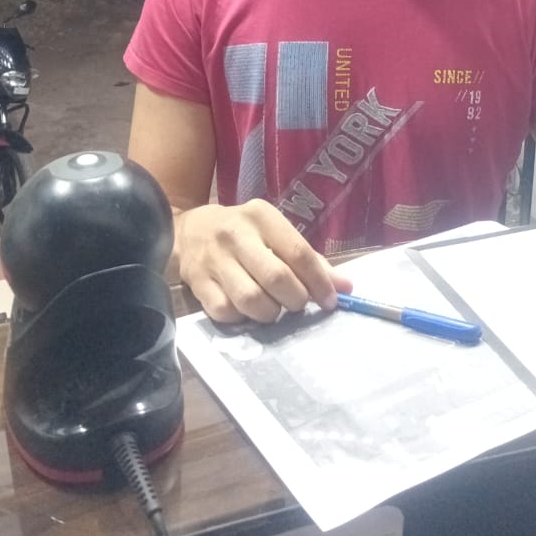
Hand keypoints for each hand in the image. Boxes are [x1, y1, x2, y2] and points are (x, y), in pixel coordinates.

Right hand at [174, 199, 353, 322]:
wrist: (189, 232)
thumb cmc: (245, 234)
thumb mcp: (275, 234)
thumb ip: (310, 260)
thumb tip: (345, 288)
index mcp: (261, 216)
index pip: (298, 252)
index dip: (319, 281)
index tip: (330, 301)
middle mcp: (236, 235)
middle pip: (276, 278)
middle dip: (295, 299)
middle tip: (297, 303)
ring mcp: (213, 260)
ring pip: (251, 300)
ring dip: (270, 313)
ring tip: (273, 307)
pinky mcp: (197, 283)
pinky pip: (226, 312)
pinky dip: (242, 318)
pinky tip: (246, 310)